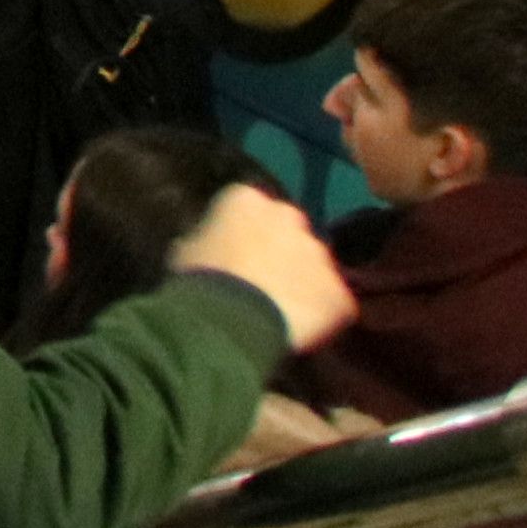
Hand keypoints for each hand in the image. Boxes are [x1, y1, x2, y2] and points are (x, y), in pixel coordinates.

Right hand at [172, 183, 355, 350]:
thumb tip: (213, 246)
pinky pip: (331, 301)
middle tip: (260, 280)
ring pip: (314, 266)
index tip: (234, 253)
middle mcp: (291, 217)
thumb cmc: (199, 281)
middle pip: (290, 232)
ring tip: (278, 309)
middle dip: (280, 251)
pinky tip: (297, 328)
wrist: (230, 322)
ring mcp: (321, 255)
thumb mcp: (187, 250)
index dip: (242, 233)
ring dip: (301, 282)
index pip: (250, 208)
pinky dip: (320, 313)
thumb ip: (209, 239)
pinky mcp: (339, 292)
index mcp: (247, 199)